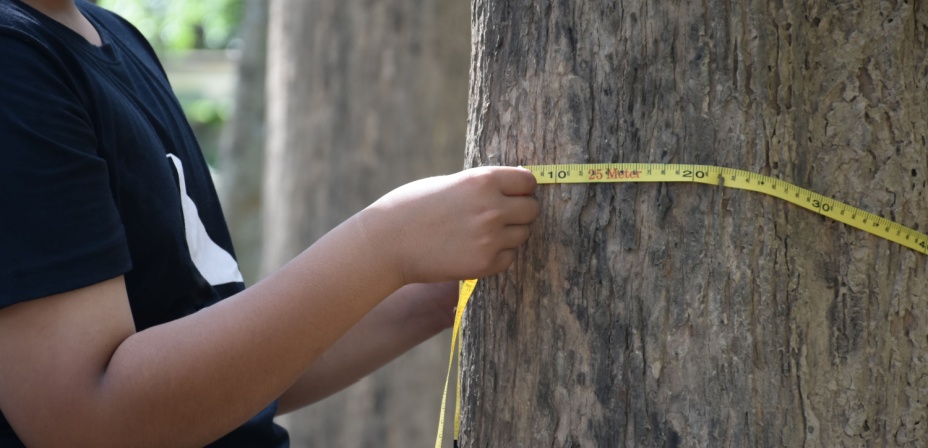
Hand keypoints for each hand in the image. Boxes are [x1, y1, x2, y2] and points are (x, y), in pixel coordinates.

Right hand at [360, 166, 539, 283]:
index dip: (522, 188)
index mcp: (482, 180)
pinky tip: (474, 249)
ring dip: (509, 234)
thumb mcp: (450, 184)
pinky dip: (498, 255)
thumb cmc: (413, 207)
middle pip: (532, 210)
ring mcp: (490, 238)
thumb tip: (514, 191)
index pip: (528, 182)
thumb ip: (482, 187)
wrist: (387, 243)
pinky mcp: (484, 264)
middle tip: (499, 216)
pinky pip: (508, 257)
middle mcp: (492, 208)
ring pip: (523, 235)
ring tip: (481, 233)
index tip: (514, 194)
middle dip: (519, 212)